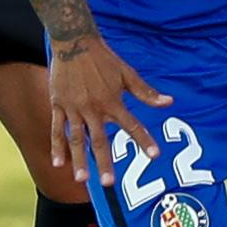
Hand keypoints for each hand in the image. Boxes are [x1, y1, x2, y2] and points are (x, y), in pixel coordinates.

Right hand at [47, 34, 170, 188]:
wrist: (74, 43)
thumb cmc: (104, 60)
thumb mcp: (128, 74)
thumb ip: (146, 92)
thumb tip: (169, 103)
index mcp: (112, 101)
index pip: (132, 125)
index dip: (144, 140)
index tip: (154, 156)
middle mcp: (93, 108)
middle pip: (99, 140)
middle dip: (104, 162)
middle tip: (108, 183)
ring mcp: (74, 108)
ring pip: (76, 139)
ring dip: (78, 160)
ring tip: (82, 179)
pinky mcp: (58, 105)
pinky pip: (57, 129)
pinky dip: (57, 147)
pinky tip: (58, 164)